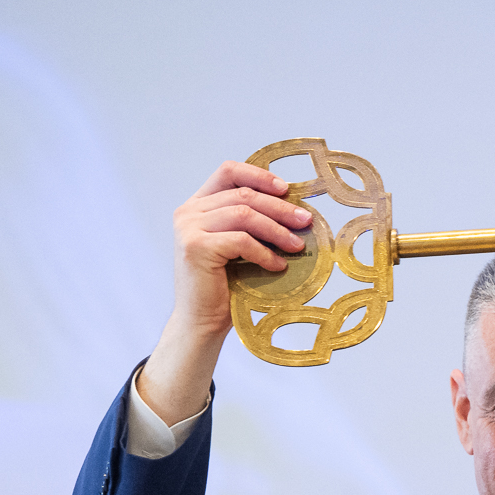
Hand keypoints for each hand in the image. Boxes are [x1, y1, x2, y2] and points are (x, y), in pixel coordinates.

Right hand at [135, 162, 314, 423]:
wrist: (201, 322)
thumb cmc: (224, 288)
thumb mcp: (237, 247)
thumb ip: (250, 222)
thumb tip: (294, 209)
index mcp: (197, 206)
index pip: (228, 171)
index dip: (259, 175)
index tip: (287, 189)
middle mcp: (188, 212)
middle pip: (243, 195)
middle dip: (279, 208)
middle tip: (306, 221)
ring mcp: (189, 228)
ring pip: (244, 215)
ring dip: (277, 230)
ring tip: (297, 246)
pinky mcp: (196, 247)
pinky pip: (241, 241)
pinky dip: (264, 253)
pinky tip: (278, 266)